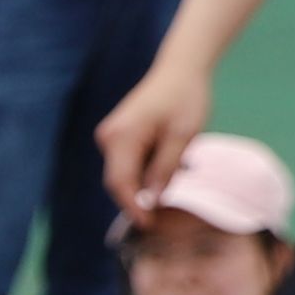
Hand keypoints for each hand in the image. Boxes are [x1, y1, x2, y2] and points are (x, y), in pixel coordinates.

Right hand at [94, 52, 212, 211]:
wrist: (180, 69)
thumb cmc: (186, 98)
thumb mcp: (183, 136)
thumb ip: (165, 170)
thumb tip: (151, 201)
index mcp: (122, 136)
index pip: (120, 182)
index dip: (132, 207)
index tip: (148, 225)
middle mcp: (108, 137)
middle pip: (119, 180)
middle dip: (139, 197)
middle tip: (165, 212)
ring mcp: (110, 135)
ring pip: (124, 173)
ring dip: (144, 183)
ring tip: (175, 173)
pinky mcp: (117, 135)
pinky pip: (127, 162)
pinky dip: (144, 170)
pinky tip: (167, 162)